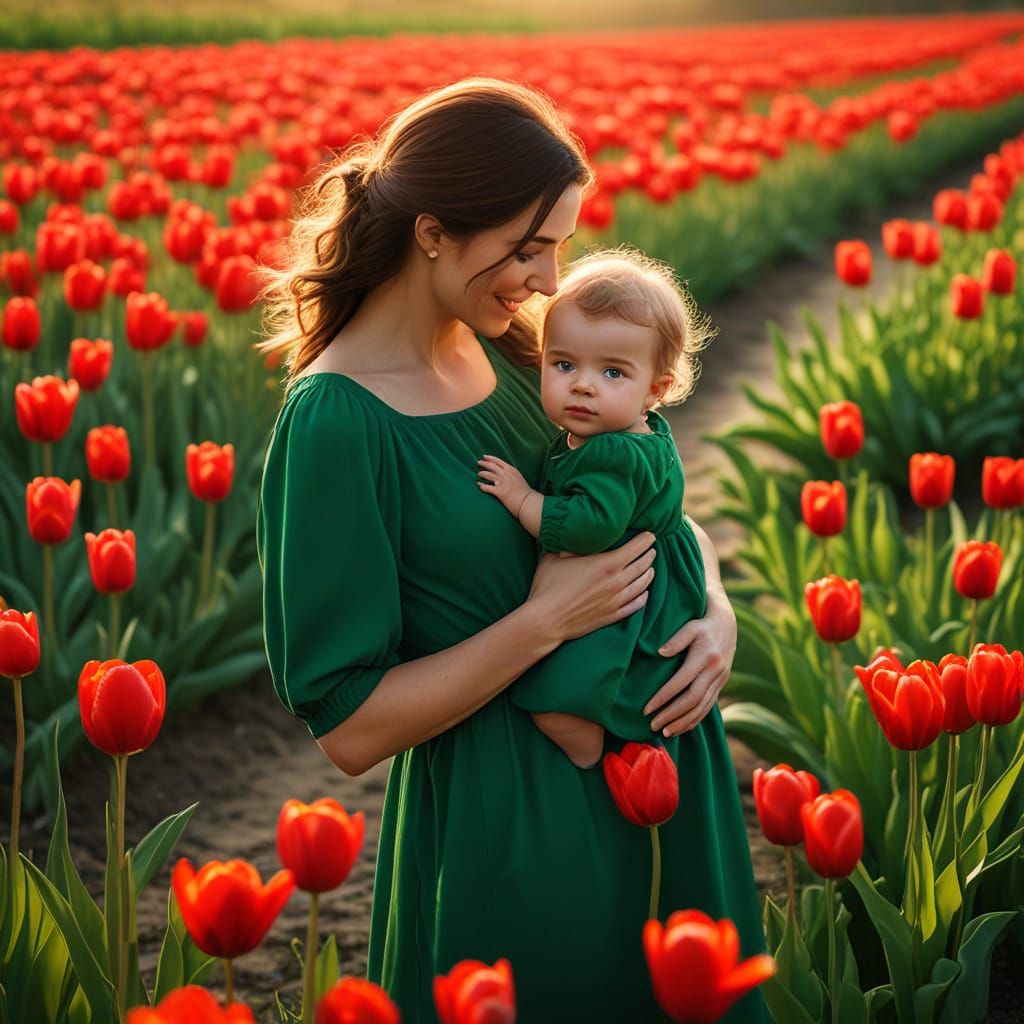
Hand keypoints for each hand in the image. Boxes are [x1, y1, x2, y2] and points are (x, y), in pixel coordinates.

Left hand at [477, 455, 532, 515]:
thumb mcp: (518, 478)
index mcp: (511, 470)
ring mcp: (502, 482)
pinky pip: (486, 487)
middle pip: (491, 466)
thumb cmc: (525, 492)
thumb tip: (502, 473)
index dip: (490, 458)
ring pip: (487, 474)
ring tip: (479, 474)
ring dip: (482, 474)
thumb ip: (511, 474)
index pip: (498, 461)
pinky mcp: (499, 491)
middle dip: (484, 464)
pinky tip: (479, 485)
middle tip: (479, 463)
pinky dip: (481, 485)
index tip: (484, 457)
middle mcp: (506, 474)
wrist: (528, 502)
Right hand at [525, 531, 656, 641]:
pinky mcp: (612, 616)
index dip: (645, 540)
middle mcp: (616, 582)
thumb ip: (569, 544)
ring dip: (648, 575)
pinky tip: (644, 594)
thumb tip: (572, 533)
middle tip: (651, 550)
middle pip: (641, 565)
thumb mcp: (556, 556)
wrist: (546, 620)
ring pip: (641, 585)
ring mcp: (616, 601)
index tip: (650, 535)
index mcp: (606, 564)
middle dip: (648, 555)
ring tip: (650, 569)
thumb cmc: (547, 586)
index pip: (635, 548)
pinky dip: (642, 598)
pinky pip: (634, 605)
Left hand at [644, 585, 736, 735]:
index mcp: (705, 657)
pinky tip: (680, 728)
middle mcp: (714, 672)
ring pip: (701, 707)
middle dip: (671, 715)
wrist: (727, 625)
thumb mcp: (690, 627)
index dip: (663, 697)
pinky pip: (708, 707)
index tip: (647, 708)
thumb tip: (660, 652)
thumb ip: (676, 640)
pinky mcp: (721, 685)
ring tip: (664, 732)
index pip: (681, 683)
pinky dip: (694, 720)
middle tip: (653, 725)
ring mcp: (720, 680)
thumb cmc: (702, 625)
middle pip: (692, 700)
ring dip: (682, 722)